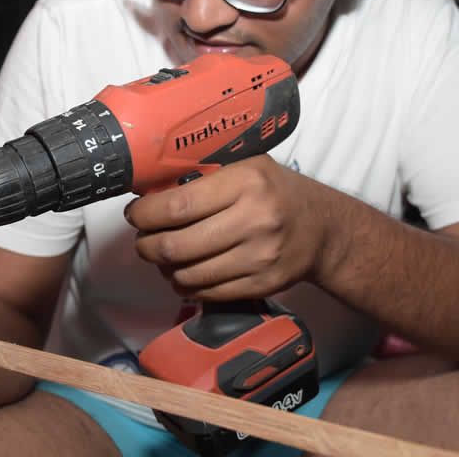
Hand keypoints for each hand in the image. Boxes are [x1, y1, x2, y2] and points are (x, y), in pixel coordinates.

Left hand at [124, 156, 333, 301]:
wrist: (323, 229)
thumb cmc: (276, 192)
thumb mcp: (247, 166)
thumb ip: (205, 174)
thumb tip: (151, 189)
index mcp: (246, 183)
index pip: (178, 205)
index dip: (146, 215)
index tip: (135, 215)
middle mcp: (254, 220)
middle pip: (176, 245)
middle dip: (147, 246)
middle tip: (143, 240)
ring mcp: (259, 257)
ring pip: (188, 274)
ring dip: (165, 269)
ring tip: (163, 257)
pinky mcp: (261, 285)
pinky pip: (207, 293)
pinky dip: (187, 286)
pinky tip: (185, 273)